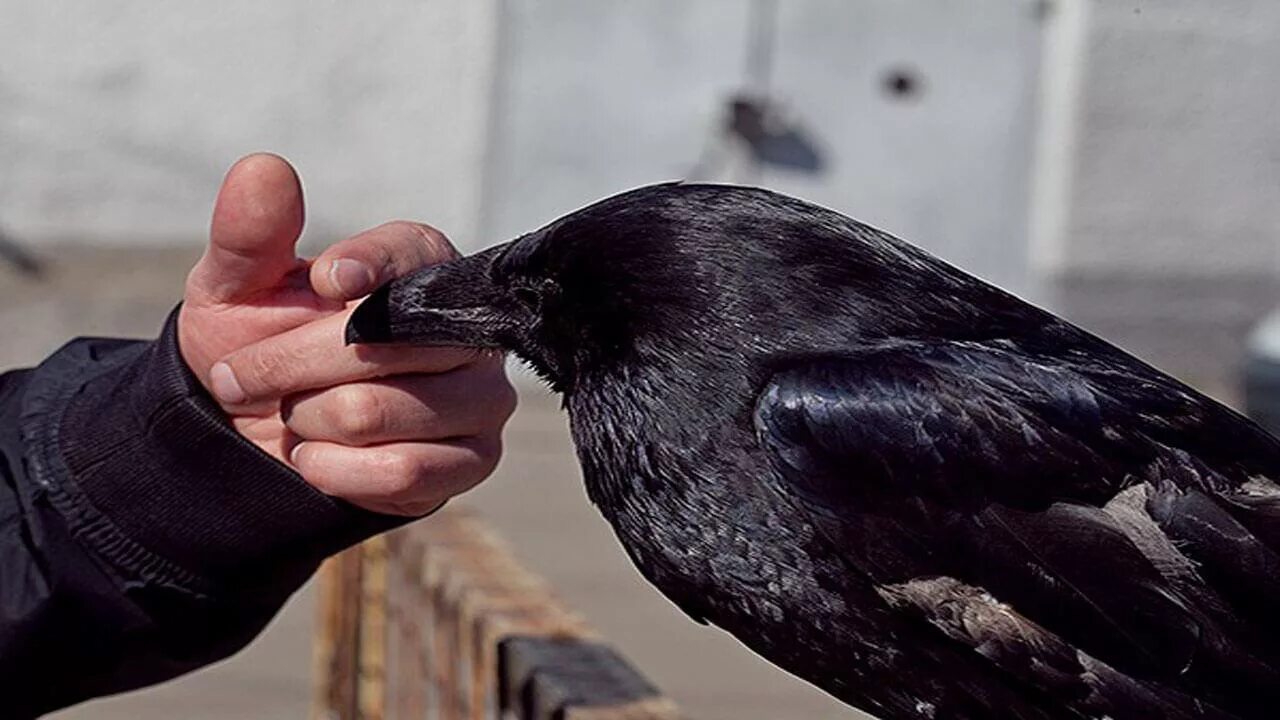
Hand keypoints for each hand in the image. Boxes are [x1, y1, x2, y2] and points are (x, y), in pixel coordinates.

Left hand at [179, 154, 514, 514]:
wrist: (261, 434)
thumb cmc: (261, 343)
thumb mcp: (237, 287)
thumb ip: (250, 233)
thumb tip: (263, 169)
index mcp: (425, 266)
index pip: (414, 254)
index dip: (367, 267)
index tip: (323, 283)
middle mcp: (470, 329)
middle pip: (377, 347)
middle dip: (285, 367)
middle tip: (240, 377)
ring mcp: (483, 397)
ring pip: (378, 413)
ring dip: (306, 421)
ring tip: (295, 414)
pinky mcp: (473, 460)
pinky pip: (402, 471)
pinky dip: (334, 469)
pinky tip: (315, 456)